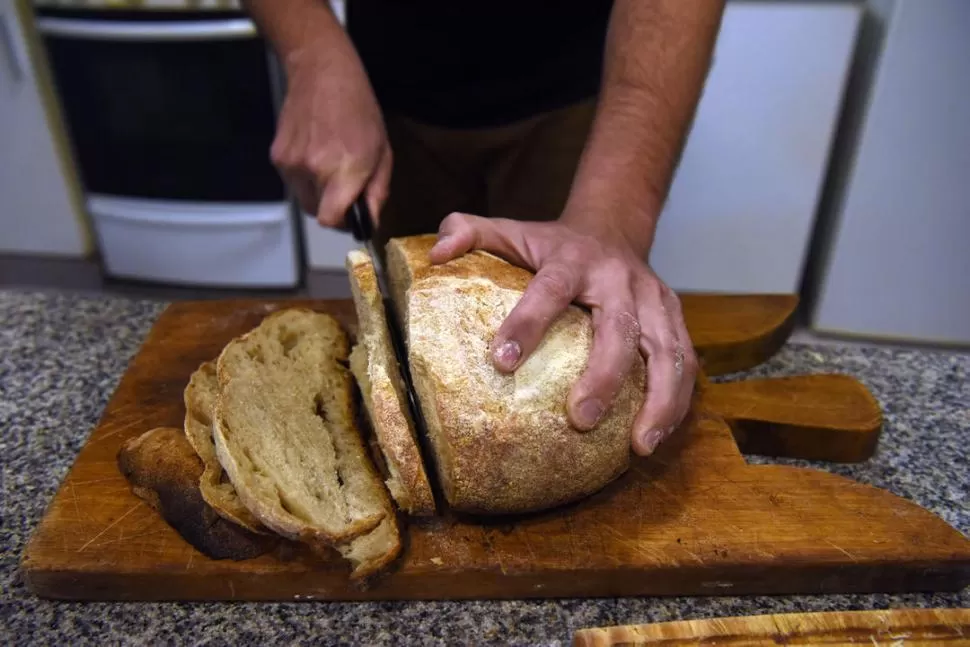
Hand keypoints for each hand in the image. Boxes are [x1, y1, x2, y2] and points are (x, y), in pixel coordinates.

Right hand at [270, 43, 390, 228]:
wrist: (321, 74)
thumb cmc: (360, 111)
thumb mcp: (383, 152)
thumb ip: (377, 191)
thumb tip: (370, 223)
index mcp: (345, 170)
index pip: (329, 219)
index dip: (341, 223)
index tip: (351, 215)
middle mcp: (314, 170)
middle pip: (316, 213)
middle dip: (332, 207)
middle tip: (343, 187)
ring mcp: (291, 163)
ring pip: (303, 198)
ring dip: (317, 192)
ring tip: (328, 164)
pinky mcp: (277, 156)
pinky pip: (292, 182)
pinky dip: (303, 177)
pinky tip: (314, 152)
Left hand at [428, 213, 697, 456]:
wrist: (612, 227)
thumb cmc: (549, 243)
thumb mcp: (508, 230)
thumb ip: (468, 232)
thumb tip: (436, 254)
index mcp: (573, 260)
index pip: (549, 290)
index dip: (526, 324)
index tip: (501, 363)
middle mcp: (619, 279)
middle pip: (619, 328)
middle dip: (605, 376)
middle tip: (582, 420)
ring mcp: (655, 298)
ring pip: (667, 350)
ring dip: (659, 400)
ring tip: (639, 446)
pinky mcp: (675, 318)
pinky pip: (685, 361)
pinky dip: (677, 400)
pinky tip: (656, 436)